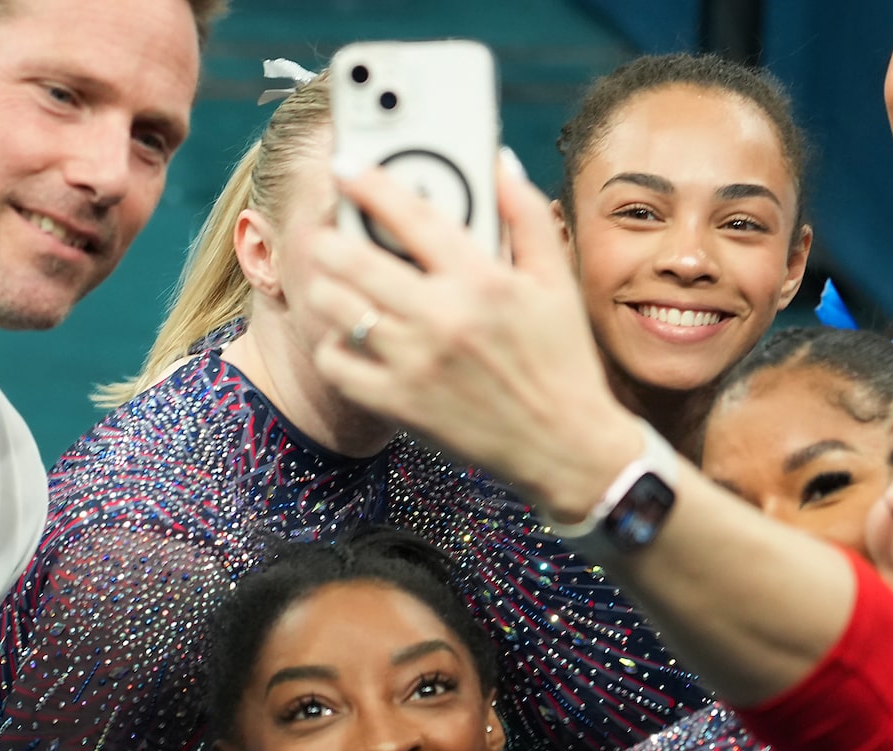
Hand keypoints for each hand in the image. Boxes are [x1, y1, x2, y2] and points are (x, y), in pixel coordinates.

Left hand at [309, 154, 640, 521]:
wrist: (565, 445)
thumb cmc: (562, 362)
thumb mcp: (557, 282)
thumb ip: (527, 215)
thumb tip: (499, 163)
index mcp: (483, 280)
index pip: (411, 215)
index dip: (370, 182)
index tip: (347, 166)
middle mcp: (444, 317)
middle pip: (352, 258)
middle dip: (332, 237)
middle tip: (332, 235)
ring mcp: (415, 362)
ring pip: (335, 305)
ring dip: (328, 285)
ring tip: (340, 283)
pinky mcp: (399, 403)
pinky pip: (337, 362)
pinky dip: (334, 344)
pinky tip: (352, 337)